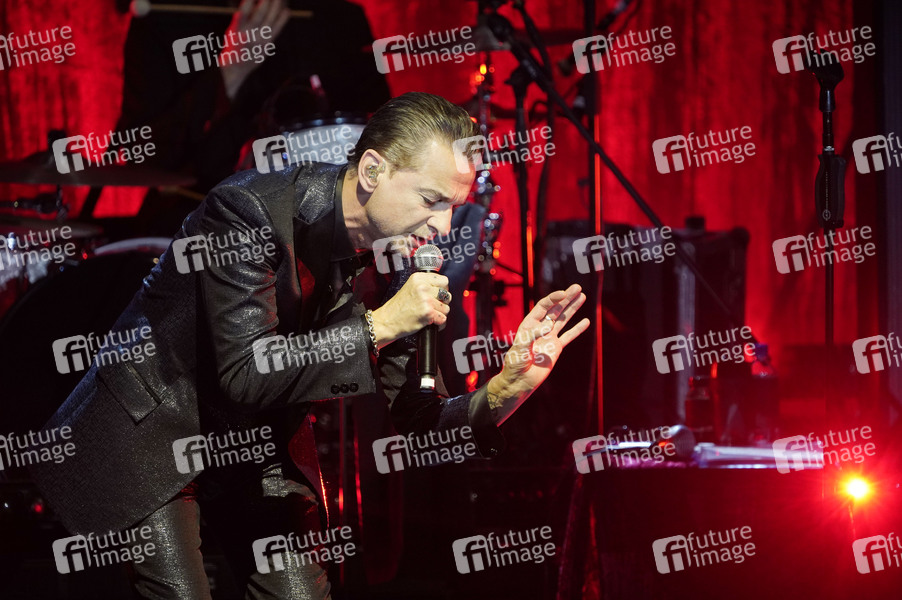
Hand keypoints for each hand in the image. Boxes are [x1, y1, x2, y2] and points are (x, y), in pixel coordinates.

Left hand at [220, 0, 289, 98]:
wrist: (233, 70)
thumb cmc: (247, 60)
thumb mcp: (260, 53)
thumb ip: (265, 40)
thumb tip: (270, 30)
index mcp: (266, 44)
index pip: (276, 28)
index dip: (282, 19)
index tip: (287, 10)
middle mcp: (258, 38)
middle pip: (268, 18)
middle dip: (273, 6)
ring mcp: (247, 35)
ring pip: (257, 16)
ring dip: (262, 4)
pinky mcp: (235, 32)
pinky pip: (240, 18)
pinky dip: (244, 10)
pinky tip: (247, 3)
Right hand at [370, 272, 450, 347]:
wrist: (387, 321)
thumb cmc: (397, 308)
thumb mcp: (409, 288)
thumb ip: (425, 285)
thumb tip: (442, 288)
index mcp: (418, 278)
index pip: (444, 280)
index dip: (442, 289)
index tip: (437, 294)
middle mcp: (423, 287)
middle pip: (447, 293)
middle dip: (442, 302)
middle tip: (432, 306)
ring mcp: (426, 300)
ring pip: (446, 307)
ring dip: (440, 313)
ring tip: (429, 314)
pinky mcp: (428, 313)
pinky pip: (443, 318)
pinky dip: (438, 322)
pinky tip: (430, 321)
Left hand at [487, 284, 589, 422]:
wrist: (520, 382)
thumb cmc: (515, 364)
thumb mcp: (519, 349)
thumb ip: (532, 336)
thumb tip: (548, 326)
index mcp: (529, 324)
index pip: (543, 307)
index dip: (553, 299)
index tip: (564, 293)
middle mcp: (540, 328)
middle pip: (555, 309)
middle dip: (566, 298)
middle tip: (578, 287)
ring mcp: (549, 337)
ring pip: (563, 319)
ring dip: (572, 308)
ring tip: (582, 296)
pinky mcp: (556, 348)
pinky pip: (569, 336)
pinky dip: (577, 329)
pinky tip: (586, 321)